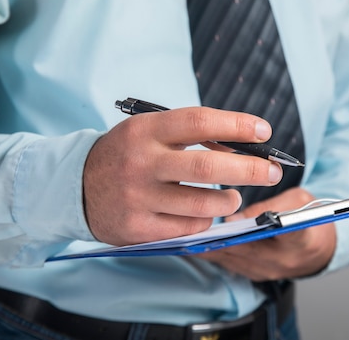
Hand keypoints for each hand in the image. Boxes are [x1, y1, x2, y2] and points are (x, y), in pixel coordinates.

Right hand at [82, 107, 283, 245]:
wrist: (75, 186)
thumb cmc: (126, 154)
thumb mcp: (148, 132)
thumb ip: (188, 135)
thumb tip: (242, 146)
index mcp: (145, 130)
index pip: (199, 122)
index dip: (237, 125)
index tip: (264, 131)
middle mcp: (141, 162)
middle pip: (209, 166)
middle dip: (251, 169)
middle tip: (273, 171)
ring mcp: (138, 197)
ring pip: (203, 202)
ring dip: (230, 200)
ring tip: (235, 197)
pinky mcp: (138, 227)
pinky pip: (188, 226)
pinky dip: (206, 218)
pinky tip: (205, 212)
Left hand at [198, 187, 336, 280]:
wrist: (319, 249)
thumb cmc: (309, 220)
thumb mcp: (300, 200)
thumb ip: (272, 205)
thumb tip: (238, 217)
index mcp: (303, 238)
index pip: (291, 231)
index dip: (272, 224)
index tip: (254, 218)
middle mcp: (286, 260)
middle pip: (250, 249)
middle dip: (223, 238)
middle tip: (199, 228)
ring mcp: (270, 272)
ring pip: (236, 260)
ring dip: (213, 248)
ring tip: (190, 236)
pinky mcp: (257, 276)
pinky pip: (232, 265)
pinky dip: (217, 254)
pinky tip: (200, 244)